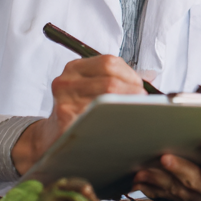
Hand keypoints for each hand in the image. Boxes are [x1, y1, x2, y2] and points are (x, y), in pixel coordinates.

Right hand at [12, 55, 146, 174]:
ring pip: (105, 100)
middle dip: (133, 91)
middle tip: (142, 101)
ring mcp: (64, 101)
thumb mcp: (91, 87)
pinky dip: (114, 121)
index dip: (130, 74)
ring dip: (127, 106)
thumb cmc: (77, 110)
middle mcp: (66, 81)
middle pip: (110, 81)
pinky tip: (120, 124)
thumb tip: (150, 76)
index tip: (141, 86)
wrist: (50, 137)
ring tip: (134, 111)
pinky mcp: (65, 121)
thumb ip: (118, 79)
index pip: (109, 62)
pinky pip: (97, 119)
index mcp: (75, 68)